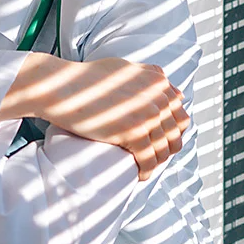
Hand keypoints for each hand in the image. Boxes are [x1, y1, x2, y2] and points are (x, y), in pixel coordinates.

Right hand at [0, 54, 189, 179]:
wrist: (63, 87)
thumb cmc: (88, 78)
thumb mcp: (126, 67)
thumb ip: (150, 75)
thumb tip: (171, 88)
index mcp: (158, 81)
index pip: (180, 114)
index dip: (172, 131)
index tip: (160, 141)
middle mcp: (158, 96)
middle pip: (175, 133)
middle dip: (166, 148)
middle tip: (153, 158)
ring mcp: (147, 113)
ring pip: (164, 148)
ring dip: (157, 162)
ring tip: (145, 168)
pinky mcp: (134, 131)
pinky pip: (149, 159)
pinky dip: (146, 171)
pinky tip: (140, 175)